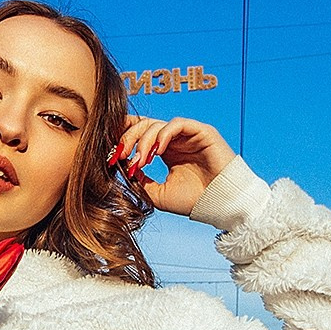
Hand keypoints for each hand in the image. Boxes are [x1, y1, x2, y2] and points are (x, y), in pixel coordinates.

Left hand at [114, 115, 236, 216]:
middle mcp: (175, 140)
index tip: (110, 152)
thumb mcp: (158, 194)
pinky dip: (163, 135)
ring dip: (143, 141)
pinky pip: (177, 124)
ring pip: (157, 125)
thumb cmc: (194, 201)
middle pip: (144, 126)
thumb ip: (140, 181)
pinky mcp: (201, 131)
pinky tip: (157, 152)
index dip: (124, 137)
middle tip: (119, 154)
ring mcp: (188, 135)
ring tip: (140, 160)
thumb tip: (121, 169)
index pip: (140, 135)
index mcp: (166, 151)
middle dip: (128, 138)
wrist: (221, 205)